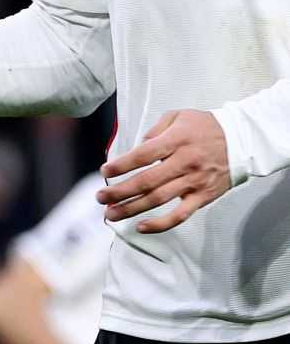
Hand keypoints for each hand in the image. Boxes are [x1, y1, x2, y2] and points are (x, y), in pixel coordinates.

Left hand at [98, 109, 231, 232]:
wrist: (243, 140)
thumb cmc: (205, 127)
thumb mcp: (179, 116)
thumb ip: (155, 129)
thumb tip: (136, 147)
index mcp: (177, 140)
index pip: (143, 155)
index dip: (121, 165)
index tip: (104, 171)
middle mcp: (185, 162)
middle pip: (146, 182)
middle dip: (118, 191)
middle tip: (100, 197)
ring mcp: (194, 182)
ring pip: (158, 200)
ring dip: (131, 209)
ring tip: (110, 214)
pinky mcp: (203, 196)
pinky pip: (180, 215)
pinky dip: (160, 224)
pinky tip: (141, 227)